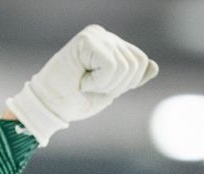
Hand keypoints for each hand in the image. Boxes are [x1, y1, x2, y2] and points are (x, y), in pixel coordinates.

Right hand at [7, 25, 157, 145]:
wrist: (49, 107)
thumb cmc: (76, 100)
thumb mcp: (111, 90)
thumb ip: (131, 79)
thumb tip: (154, 66)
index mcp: (111, 45)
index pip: (140, 61)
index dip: (126, 83)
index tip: (100, 88)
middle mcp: (104, 35)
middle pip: (136, 63)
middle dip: (117, 86)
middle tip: (91, 88)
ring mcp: (95, 35)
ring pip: (125, 67)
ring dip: (105, 85)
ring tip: (84, 84)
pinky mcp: (87, 40)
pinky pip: (112, 66)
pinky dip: (98, 82)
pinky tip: (81, 81)